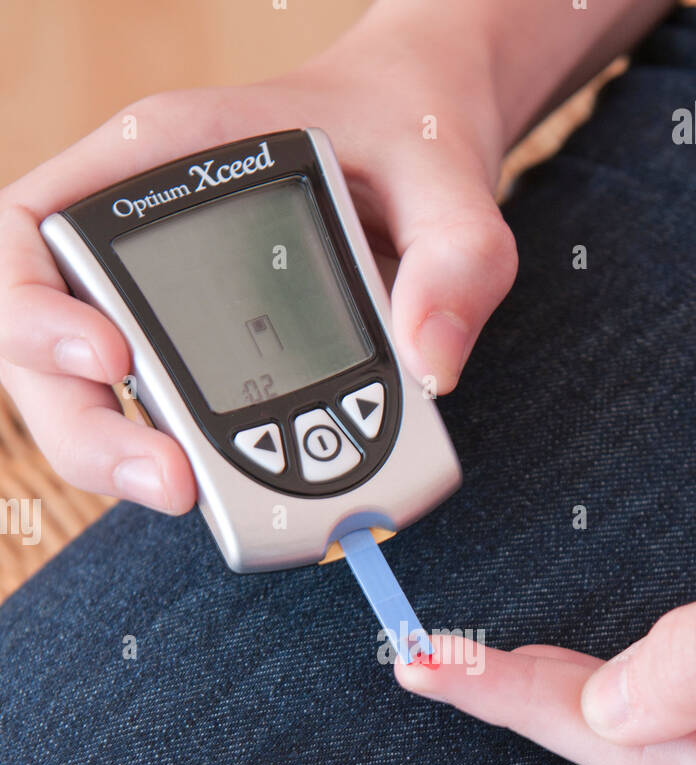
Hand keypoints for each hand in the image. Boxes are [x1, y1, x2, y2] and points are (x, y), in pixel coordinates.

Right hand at [0, 13, 514, 510]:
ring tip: (196, 494)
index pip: (32, 227)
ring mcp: (161, 303)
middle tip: (170, 481)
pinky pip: (155, 420)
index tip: (111, 359)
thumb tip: (431, 364)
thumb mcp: (450, 186)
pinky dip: (180, 463)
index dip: (35, 307)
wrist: (422, 151)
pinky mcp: (196, 358)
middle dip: (86, 427)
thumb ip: (456, 261)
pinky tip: (230, 488)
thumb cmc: (409, 142)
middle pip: (43, 342)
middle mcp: (143, 237)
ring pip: (87, 398)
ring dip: (123, 460)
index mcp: (165, 160)